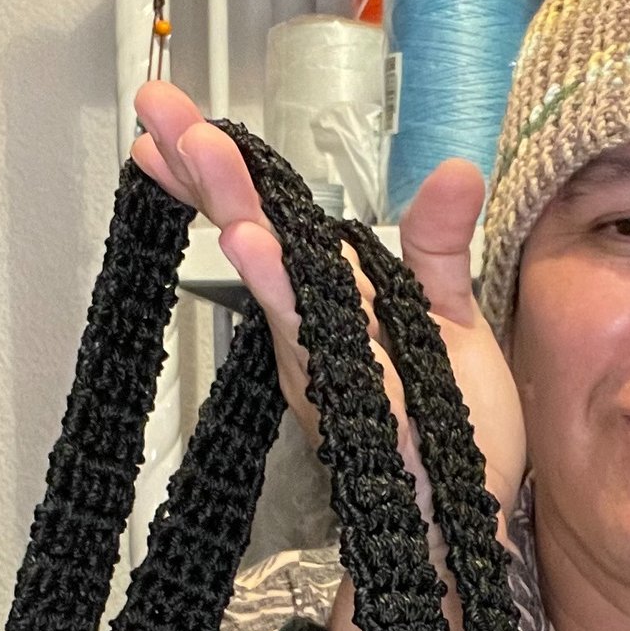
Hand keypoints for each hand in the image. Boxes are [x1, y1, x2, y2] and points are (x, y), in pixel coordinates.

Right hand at [130, 80, 526, 527]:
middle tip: (160, 115)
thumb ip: (438, 247)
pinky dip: (292, 301)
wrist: (469, 514)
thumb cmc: (452, 423)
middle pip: (258, 243)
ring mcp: (333, 372)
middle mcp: (316, 334)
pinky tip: (260, 258)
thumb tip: (453, 168)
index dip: (222, 173)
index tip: (171, 122)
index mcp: (332, 302)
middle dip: (211, 177)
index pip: (272, 223)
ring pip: (283, 294)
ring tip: (210, 175)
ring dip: (248, 237)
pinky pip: (327, 348)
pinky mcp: (367, 409)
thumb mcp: (448, 317)